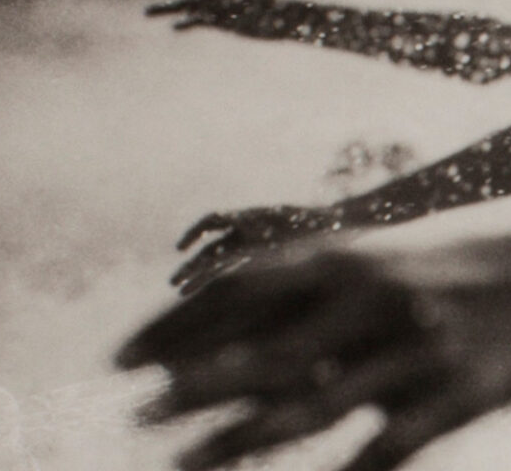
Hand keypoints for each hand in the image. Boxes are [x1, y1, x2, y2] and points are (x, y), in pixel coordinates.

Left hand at [120, 241, 510, 470]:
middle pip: (269, 352)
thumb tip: (206, 338)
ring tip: (181, 464)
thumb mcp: (370, 266)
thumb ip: (299, 298)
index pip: (243, 292)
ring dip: (241, 439)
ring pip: (316, 406)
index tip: (119, 359)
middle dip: (195, 385)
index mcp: (349, 262)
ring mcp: (415, 352)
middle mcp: (375, 302)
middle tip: (134, 414)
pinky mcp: (456, 396)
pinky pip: (390, 446)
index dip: (176, 325)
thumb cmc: (441, 275)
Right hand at [172, 205, 337, 295]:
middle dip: (193, 265)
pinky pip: (230, 266)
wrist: (335, 223)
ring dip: (199, 274)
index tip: (181, 248)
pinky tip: (203, 293)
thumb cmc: (319, 222)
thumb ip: (269, 226)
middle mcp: (247, 228)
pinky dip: (215, 278)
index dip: (196, 231)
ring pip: (217, 258)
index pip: (215, 220)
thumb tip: (246, 224)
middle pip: (212, 246)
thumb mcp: (300, 223)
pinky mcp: (257, 253)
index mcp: (253, 217)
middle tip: (175, 283)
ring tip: (180, 290)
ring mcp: (250, 241)